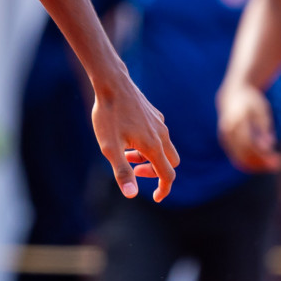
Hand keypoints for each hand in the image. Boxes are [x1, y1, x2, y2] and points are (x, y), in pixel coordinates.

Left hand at [90, 72, 179, 201]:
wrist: (112, 83)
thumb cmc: (109, 115)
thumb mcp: (110, 147)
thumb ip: (122, 171)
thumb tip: (132, 195)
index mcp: (154, 146)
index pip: (168, 175)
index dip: (163, 189)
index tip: (155, 197)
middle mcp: (162, 135)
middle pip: (171, 163)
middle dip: (156, 171)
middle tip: (134, 168)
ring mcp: (160, 123)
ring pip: (164, 148)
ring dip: (150, 156)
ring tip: (126, 152)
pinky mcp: (154, 114)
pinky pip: (159, 134)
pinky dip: (148, 143)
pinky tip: (128, 136)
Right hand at [217, 82, 280, 172]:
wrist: (232, 95)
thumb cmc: (251, 102)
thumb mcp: (262, 111)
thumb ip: (264, 128)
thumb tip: (269, 146)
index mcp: (238, 120)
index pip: (250, 143)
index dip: (264, 154)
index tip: (279, 159)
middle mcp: (228, 129)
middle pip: (244, 153)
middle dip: (262, 162)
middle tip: (278, 166)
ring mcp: (224, 136)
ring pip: (239, 157)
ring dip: (256, 164)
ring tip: (272, 165)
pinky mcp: (224, 140)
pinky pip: (236, 155)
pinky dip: (248, 161)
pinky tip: (261, 163)